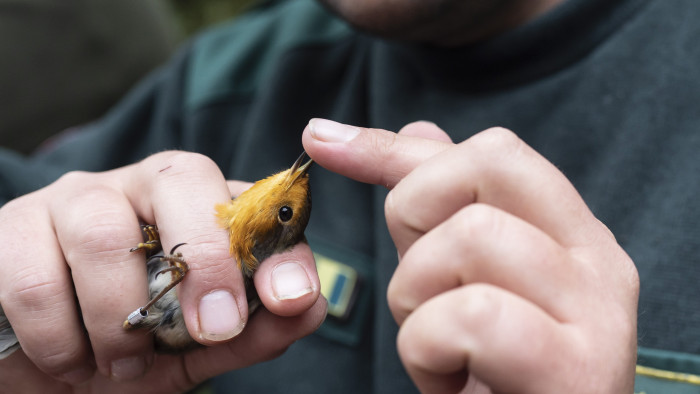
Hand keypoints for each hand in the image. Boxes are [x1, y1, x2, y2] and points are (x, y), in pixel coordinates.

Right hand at [0, 151, 324, 392]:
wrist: (47, 369)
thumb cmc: (132, 346)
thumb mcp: (198, 346)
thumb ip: (253, 329)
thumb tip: (308, 305)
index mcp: (194, 206)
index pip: (247, 198)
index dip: (275, 243)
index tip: (289, 299)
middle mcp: (137, 187)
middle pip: (179, 180)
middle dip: (205, 261)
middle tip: (213, 329)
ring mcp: (71, 201)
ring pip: (103, 233)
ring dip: (118, 317)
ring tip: (121, 362)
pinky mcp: (11, 231)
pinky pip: (35, 278)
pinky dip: (60, 338)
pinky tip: (69, 360)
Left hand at [303, 119, 638, 392]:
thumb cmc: (495, 372)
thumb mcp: (464, 280)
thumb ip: (447, 207)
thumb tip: (418, 129)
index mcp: (573, 235)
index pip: (490, 151)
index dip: (394, 146)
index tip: (323, 140)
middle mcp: (597, 261)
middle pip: (483, 166)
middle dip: (413, 217)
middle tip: (422, 288)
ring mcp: (596, 314)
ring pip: (467, 238)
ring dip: (416, 300)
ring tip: (437, 347)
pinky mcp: (574, 370)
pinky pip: (468, 317)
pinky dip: (428, 349)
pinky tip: (447, 379)